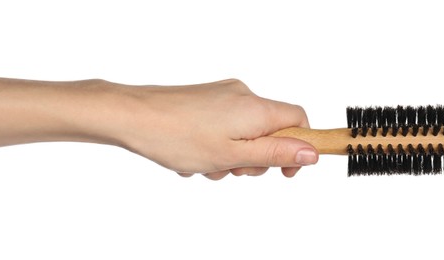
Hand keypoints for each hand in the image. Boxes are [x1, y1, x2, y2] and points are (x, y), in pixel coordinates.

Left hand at [117, 79, 318, 179]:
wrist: (132, 116)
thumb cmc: (178, 136)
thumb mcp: (233, 155)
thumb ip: (276, 153)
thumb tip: (311, 152)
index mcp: (256, 108)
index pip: (299, 119)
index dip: (300, 146)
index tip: (286, 171)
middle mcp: (243, 95)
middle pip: (271, 129)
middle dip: (256, 157)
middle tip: (231, 170)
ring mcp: (223, 95)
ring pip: (245, 132)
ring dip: (231, 155)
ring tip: (205, 164)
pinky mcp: (206, 99)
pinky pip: (225, 126)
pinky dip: (217, 144)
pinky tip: (194, 156)